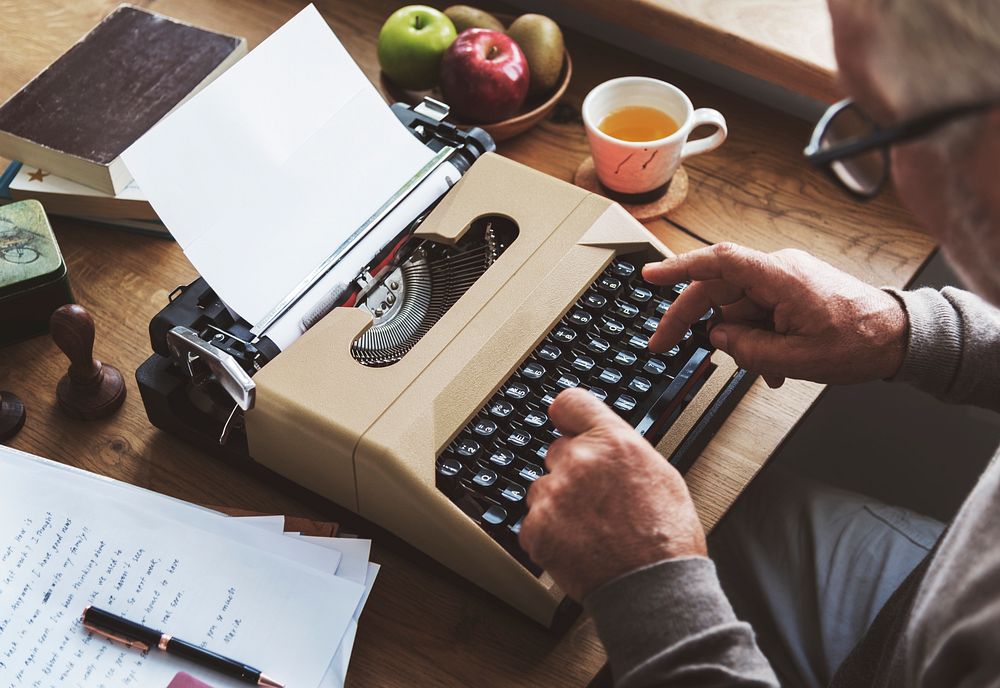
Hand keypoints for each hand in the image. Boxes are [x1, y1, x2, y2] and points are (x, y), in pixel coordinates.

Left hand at [518, 388, 705, 601]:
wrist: (652, 588)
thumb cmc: (666, 539)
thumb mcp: (660, 475)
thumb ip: (623, 450)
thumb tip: (605, 442)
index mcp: (612, 442)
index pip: (570, 403)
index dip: (567, 415)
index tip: (564, 423)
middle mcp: (579, 461)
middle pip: (557, 452)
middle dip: (571, 472)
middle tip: (596, 501)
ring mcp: (553, 494)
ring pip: (543, 489)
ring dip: (558, 504)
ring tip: (592, 530)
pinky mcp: (536, 528)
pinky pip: (533, 523)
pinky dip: (549, 535)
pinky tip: (578, 547)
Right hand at [642, 243, 907, 387]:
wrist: (899, 337)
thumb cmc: (860, 342)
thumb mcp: (798, 359)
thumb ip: (748, 349)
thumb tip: (717, 338)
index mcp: (779, 278)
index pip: (718, 262)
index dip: (679, 267)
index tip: (649, 276)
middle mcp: (778, 271)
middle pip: (717, 289)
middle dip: (690, 320)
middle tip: (663, 344)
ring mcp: (784, 280)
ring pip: (736, 307)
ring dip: (738, 340)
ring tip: (762, 368)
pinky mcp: (790, 291)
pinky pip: (756, 312)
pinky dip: (755, 338)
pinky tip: (773, 365)